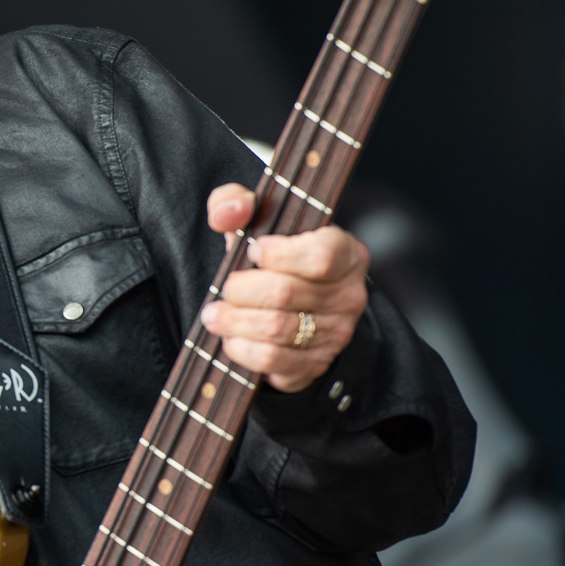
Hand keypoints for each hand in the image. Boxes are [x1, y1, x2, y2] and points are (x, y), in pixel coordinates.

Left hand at [199, 184, 369, 392]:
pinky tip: (230, 338)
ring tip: (214, 315)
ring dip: (235, 322)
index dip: (280, 254)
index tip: (253, 250)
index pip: (320, 256)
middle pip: (286, 293)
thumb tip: (227, 213)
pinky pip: (274, 361)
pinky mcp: (316, 363)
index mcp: (347, 252)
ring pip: (276, 329)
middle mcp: (350, 294)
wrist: (295, 306)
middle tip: (223, 289)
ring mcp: (337, 333)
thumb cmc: (275, 257)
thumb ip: (238, 202)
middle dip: (241, 291)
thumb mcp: (259, 220)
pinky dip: (243, 350)